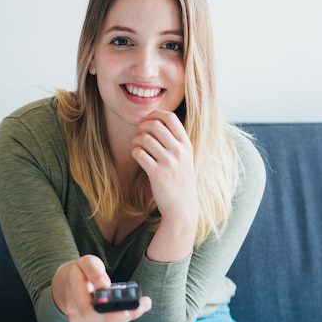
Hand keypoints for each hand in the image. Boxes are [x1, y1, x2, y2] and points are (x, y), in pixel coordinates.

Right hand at [51, 255, 151, 321]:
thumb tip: (104, 285)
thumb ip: (95, 271)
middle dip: (123, 315)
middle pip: (100, 321)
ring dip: (126, 317)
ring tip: (143, 305)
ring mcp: (80, 321)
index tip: (125, 310)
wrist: (65, 283)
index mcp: (73, 294)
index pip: (89, 311)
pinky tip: (134, 310)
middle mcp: (75, 312)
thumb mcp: (86, 262)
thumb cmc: (78, 271)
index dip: (108, 314)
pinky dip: (121, 318)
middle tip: (142, 305)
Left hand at [131, 110, 198, 260]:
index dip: (155, 114)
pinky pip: (139, 153)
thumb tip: (157, 123)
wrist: (182, 207)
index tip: (148, 120)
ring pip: (145, 138)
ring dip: (136, 140)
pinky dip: (134, 152)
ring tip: (137, 146)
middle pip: (155, 125)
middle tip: (139, 134)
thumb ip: (176, 141)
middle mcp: (179, 151)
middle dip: (142, 126)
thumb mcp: (185, 159)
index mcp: (186, 145)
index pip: (170, 118)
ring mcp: (169, 162)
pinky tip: (137, 156)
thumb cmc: (181, 181)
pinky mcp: (157, 173)